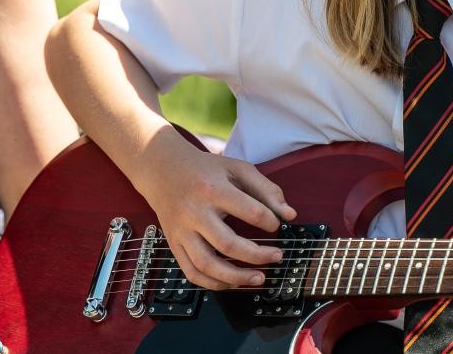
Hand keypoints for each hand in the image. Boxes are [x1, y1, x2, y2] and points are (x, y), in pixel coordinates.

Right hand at [131, 127, 296, 290]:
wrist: (163, 169)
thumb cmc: (205, 170)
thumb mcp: (237, 168)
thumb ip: (266, 189)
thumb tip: (289, 215)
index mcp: (213, 189)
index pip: (250, 212)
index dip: (271, 221)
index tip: (276, 224)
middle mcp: (195, 212)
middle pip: (228, 243)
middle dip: (258, 255)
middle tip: (277, 256)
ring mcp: (182, 231)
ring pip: (208, 265)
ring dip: (237, 277)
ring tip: (259, 278)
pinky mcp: (174, 244)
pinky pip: (192, 273)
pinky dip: (214, 283)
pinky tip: (232, 282)